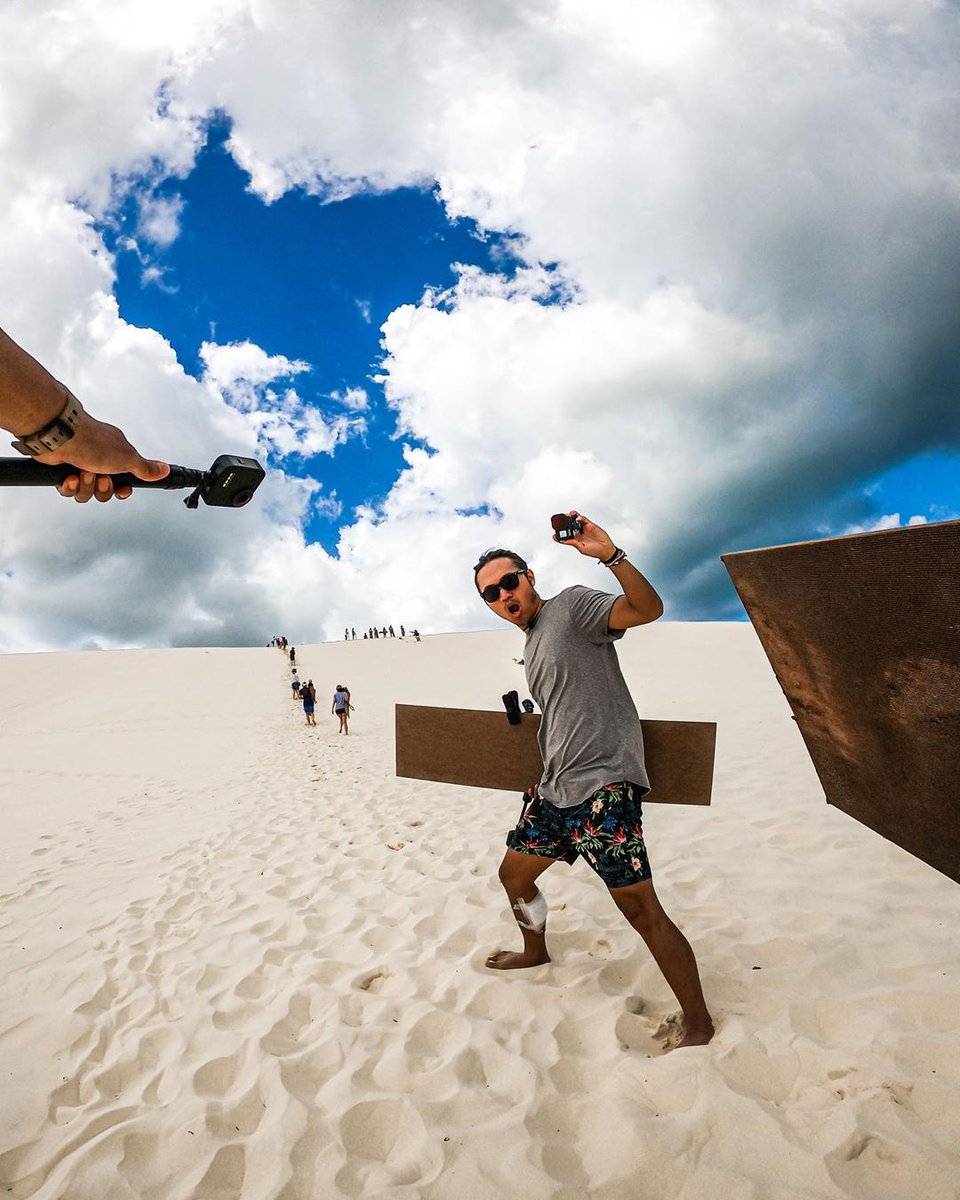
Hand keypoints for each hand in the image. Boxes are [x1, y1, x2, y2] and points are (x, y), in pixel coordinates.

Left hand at [38, 412, 168, 502]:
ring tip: (83, 473)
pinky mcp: (63, 470)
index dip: (122, 489)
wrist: (60, 436)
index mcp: (115, 455)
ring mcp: (80, 464)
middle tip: (101, 477)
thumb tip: (164, 469)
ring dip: (86, 486)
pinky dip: (70, 486)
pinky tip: (70, 476)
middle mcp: (98, 459)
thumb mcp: (128, 458)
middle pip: (104, 491)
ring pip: (86, 493)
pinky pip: (69, 490)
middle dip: (102, 489)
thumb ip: (146, 468)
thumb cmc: (92, 441)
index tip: (121, 488)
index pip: (123, 480)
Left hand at [552, 510, 616, 561]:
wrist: (606, 549)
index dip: (560, 536)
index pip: (565, 537)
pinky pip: (583, 520)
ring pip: (575, 521)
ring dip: (571, 517)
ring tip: (568, 515)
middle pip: (569, 527)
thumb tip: (565, 541)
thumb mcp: (582, 549)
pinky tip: (577, 518)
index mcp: (575, 540)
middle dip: (564, 523)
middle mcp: (578, 534)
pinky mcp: (590, 525)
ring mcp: (584, 529)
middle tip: (560, 521)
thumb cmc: (594, 551)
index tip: (554, 535)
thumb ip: (574, 543)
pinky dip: (580, 517)